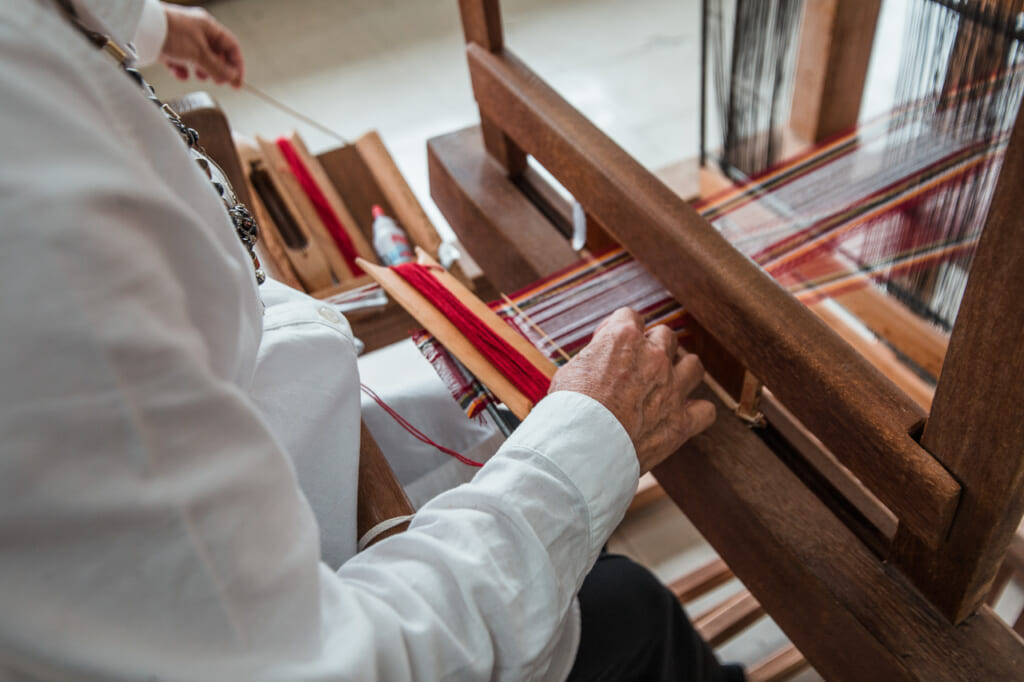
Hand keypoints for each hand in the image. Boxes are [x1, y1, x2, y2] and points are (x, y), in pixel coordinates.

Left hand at [159, 6, 244, 87]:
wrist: (142, 28)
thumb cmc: (170, 32)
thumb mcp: (199, 54)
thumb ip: (217, 68)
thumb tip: (231, 77)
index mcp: (208, 27)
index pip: (231, 46)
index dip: (237, 64)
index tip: (237, 81)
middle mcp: (197, 31)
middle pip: (216, 53)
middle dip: (219, 69)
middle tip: (219, 81)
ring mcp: (182, 38)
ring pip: (199, 58)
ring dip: (201, 70)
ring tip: (200, 77)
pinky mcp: (168, 45)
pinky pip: (180, 61)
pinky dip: (182, 69)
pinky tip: (181, 74)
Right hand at [548, 308, 714, 473]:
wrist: (579, 450)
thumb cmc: (568, 411)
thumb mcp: (571, 370)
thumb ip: (594, 357)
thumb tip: (600, 357)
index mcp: (623, 338)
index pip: (630, 316)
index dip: (619, 330)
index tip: (611, 346)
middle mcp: (654, 358)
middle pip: (666, 336)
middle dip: (653, 347)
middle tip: (637, 366)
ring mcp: (672, 390)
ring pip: (694, 365)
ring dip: (682, 370)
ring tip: (668, 382)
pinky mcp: (681, 422)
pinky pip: (706, 410)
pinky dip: (697, 412)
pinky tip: (683, 414)